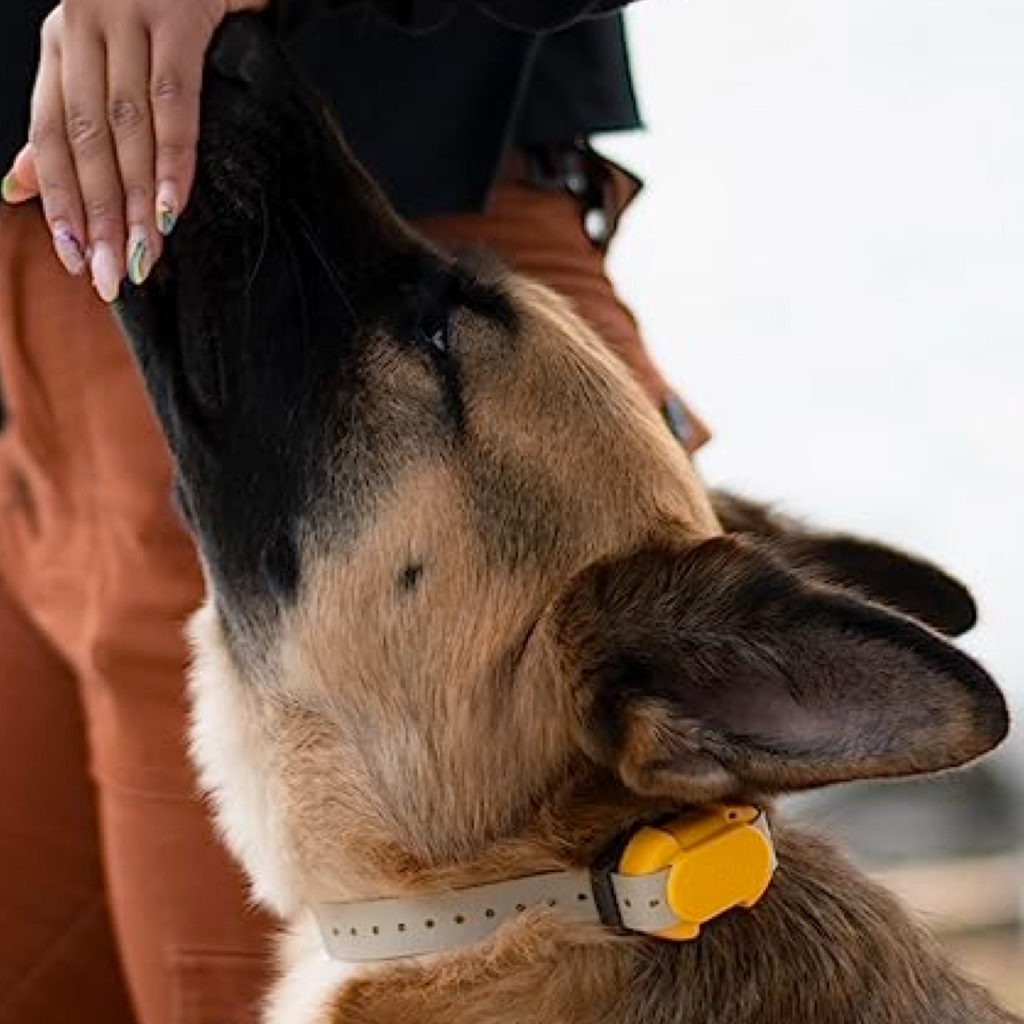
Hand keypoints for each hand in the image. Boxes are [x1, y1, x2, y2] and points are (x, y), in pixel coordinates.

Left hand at [1, 0, 268, 300]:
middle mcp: (84, 29)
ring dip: (133, 202)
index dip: (59, 201)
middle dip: (97, 217)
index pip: (51, 135)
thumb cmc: (159, 12)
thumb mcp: (100, 59)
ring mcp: (131, 22)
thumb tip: (15, 189)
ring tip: (142, 259)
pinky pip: (173, 105)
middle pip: (87, 142)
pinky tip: (170, 209)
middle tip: (110, 278)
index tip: (74, 259)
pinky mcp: (181, 23)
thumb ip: (62, 124)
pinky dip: (173, 160)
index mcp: (62, 42)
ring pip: (126, 130)